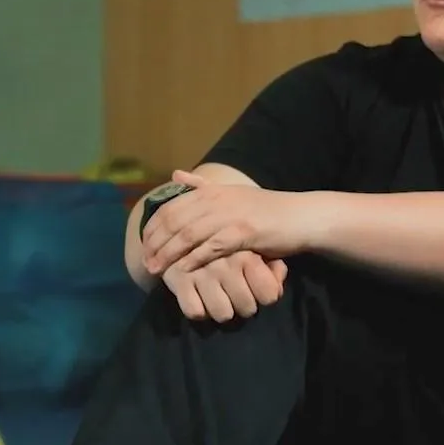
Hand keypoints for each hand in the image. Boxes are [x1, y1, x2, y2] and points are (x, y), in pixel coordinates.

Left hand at [142, 169, 309, 275]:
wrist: (300, 217)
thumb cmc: (264, 210)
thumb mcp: (231, 193)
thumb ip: (202, 187)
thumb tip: (175, 174)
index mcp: (211, 192)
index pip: (171, 208)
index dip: (154, 227)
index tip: (143, 244)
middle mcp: (217, 200)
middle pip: (175, 222)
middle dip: (156, 243)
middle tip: (145, 262)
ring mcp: (230, 215)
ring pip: (189, 235)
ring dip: (169, 254)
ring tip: (156, 269)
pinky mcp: (244, 232)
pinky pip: (212, 247)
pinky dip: (194, 259)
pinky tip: (183, 270)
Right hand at [162, 250, 288, 321]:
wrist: (180, 227)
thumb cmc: (226, 241)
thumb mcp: (254, 247)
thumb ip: (271, 265)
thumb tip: (278, 283)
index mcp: (246, 254)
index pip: (268, 295)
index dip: (266, 300)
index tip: (259, 294)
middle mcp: (225, 264)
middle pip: (247, 308)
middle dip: (244, 307)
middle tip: (237, 299)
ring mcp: (201, 272)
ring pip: (222, 314)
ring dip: (222, 311)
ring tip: (219, 301)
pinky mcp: (178, 279)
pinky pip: (195, 312)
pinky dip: (199, 311)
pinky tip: (200, 300)